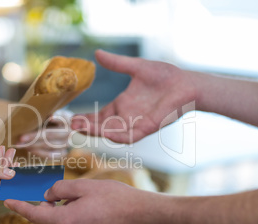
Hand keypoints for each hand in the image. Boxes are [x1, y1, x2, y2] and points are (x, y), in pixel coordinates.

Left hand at [4, 179, 163, 223]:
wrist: (142, 215)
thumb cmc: (115, 197)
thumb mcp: (84, 185)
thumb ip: (60, 189)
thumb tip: (48, 196)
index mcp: (67, 220)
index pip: (35, 215)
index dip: (20, 207)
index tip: (8, 201)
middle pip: (50, 221)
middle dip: (47, 209)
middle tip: (53, 195)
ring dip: (63, 214)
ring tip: (79, 201)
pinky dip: (75, 222)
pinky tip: (90, 212)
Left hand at [16, 109, 72, 157]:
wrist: (63, 127)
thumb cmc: (51, 118)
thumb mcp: (50, 113)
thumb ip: (44, 114)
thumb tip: (34, 116)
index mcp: (66, 120)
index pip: (60, 120)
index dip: (55, 118)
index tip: (48, 118)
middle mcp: (69, 133)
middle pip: (51, 135)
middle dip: (34, 137)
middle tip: (20, 138)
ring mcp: (67, 144)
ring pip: (49, 146)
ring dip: (34, 146)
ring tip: (22, 145)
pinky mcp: (63, 153)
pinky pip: (51, 155)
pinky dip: (39, 153)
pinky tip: (29, 149)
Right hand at [71, 50, 196, 143]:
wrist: (186, 82)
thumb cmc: (165, 75)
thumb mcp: (135, 67)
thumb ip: (117, 63)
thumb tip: (97, 53)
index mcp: (122, 105)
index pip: (99, 115)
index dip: (86, 117)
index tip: (71, 117)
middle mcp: (126, 117)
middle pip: (101, 126)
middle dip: (86, 127)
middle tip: (70, 125)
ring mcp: (136, 124)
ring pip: (111, 132)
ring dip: (96, 132)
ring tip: (80, 128)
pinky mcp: (147, 127)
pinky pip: (130, 135)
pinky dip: (117, 135)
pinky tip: (105, 133)